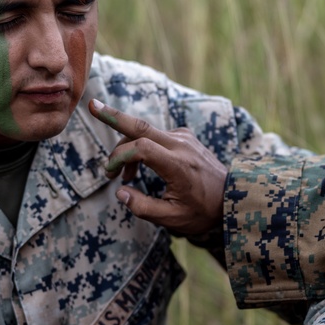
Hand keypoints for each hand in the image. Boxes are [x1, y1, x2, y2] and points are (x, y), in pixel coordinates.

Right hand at [88, 98, 226, 234]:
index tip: (111, 174)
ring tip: (123, 176)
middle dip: (114, 116)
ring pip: (145, 132)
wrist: (232, 197)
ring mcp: (183, 137)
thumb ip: (143, 207)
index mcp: (178, 165)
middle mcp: (181, 145)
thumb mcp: (173, 219)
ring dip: (127, 148)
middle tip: (91, 105)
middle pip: (141, 126)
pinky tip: (139, 168)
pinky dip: (140, 147)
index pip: (142, 148)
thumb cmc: (203, 211)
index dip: (120, 157)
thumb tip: (120, 192)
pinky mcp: (184, 136)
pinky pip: (155, 136)